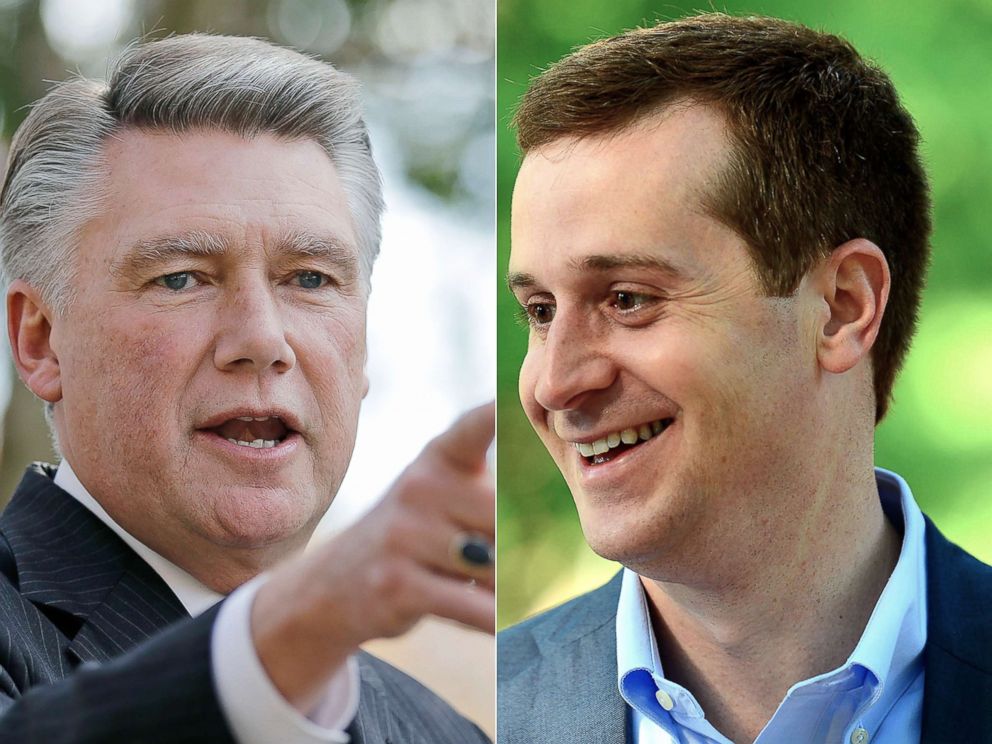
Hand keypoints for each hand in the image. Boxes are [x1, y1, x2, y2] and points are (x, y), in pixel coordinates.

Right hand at [251, 402, 494, 708]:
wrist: (335, 584)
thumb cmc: (414, 533)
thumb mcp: (442, 493)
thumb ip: (489, 492)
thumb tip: (541, 525)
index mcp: (438, 458)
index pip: (472, 428)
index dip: (494, 412)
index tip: (516, 393)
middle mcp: (419, 488)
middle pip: (499, 518)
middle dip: (512, 547)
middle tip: (504, 558)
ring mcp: (403, 536)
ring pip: (490, 567)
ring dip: (502, 587)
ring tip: (485, 585)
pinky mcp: (397, 584)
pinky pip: (470, 607)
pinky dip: (492, 620)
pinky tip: (499, 623)